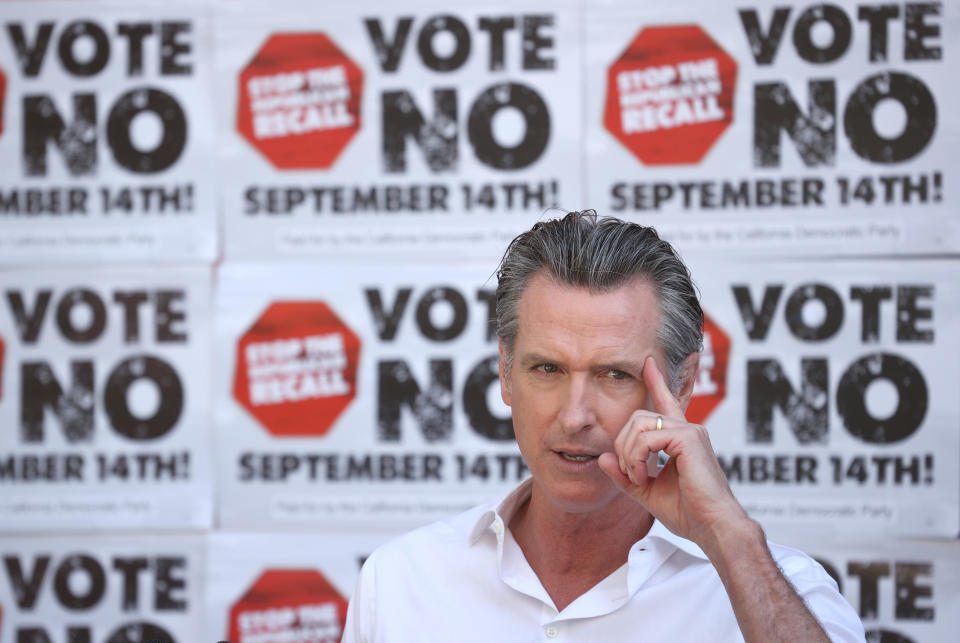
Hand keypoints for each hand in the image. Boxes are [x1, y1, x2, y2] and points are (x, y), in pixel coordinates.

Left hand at [598, 356, 752, 547]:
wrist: (713, 527)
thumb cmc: (689, 513)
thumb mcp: (648, 492)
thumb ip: (625, 475)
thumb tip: (603, 458)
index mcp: (681, 439)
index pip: (666, 402)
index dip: (656, 381)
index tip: (648, 362)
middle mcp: (687, 429)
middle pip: (636, 418)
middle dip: (623, 446)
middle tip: (631, 475)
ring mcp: (689, 431)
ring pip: (638, 425)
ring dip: (629, 454)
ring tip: (638, 478)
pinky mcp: (688, 438)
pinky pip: (646, 438)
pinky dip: (638, 458)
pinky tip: (645, 476)